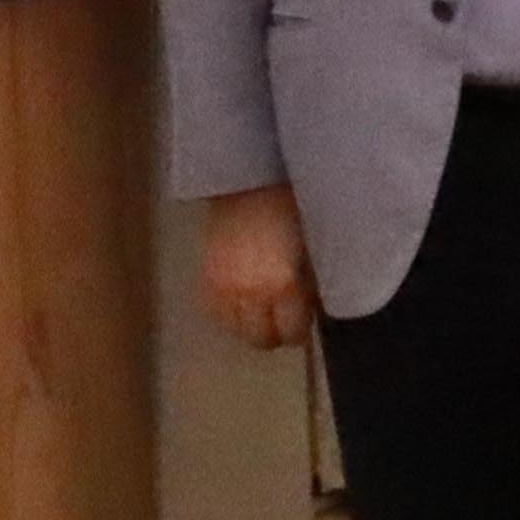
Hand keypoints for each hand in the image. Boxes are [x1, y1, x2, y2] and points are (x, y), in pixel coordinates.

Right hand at [196, 182, 318, 351]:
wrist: (248, 180)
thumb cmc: (292, 207)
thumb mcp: (314, 247)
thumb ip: (312, 280)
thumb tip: (315, 303)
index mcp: (282, 286)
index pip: (290, 332)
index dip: (300, 330)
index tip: (306, 321)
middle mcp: (249, 294)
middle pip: (258, 338)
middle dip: (275, 333)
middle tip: (286, 319)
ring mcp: (221, 288)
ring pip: (233, 328)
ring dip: (249, 324)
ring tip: (263, 311)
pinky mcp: (203, 277)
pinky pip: (214, 311)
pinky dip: (228, 312)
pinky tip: (241, 302)